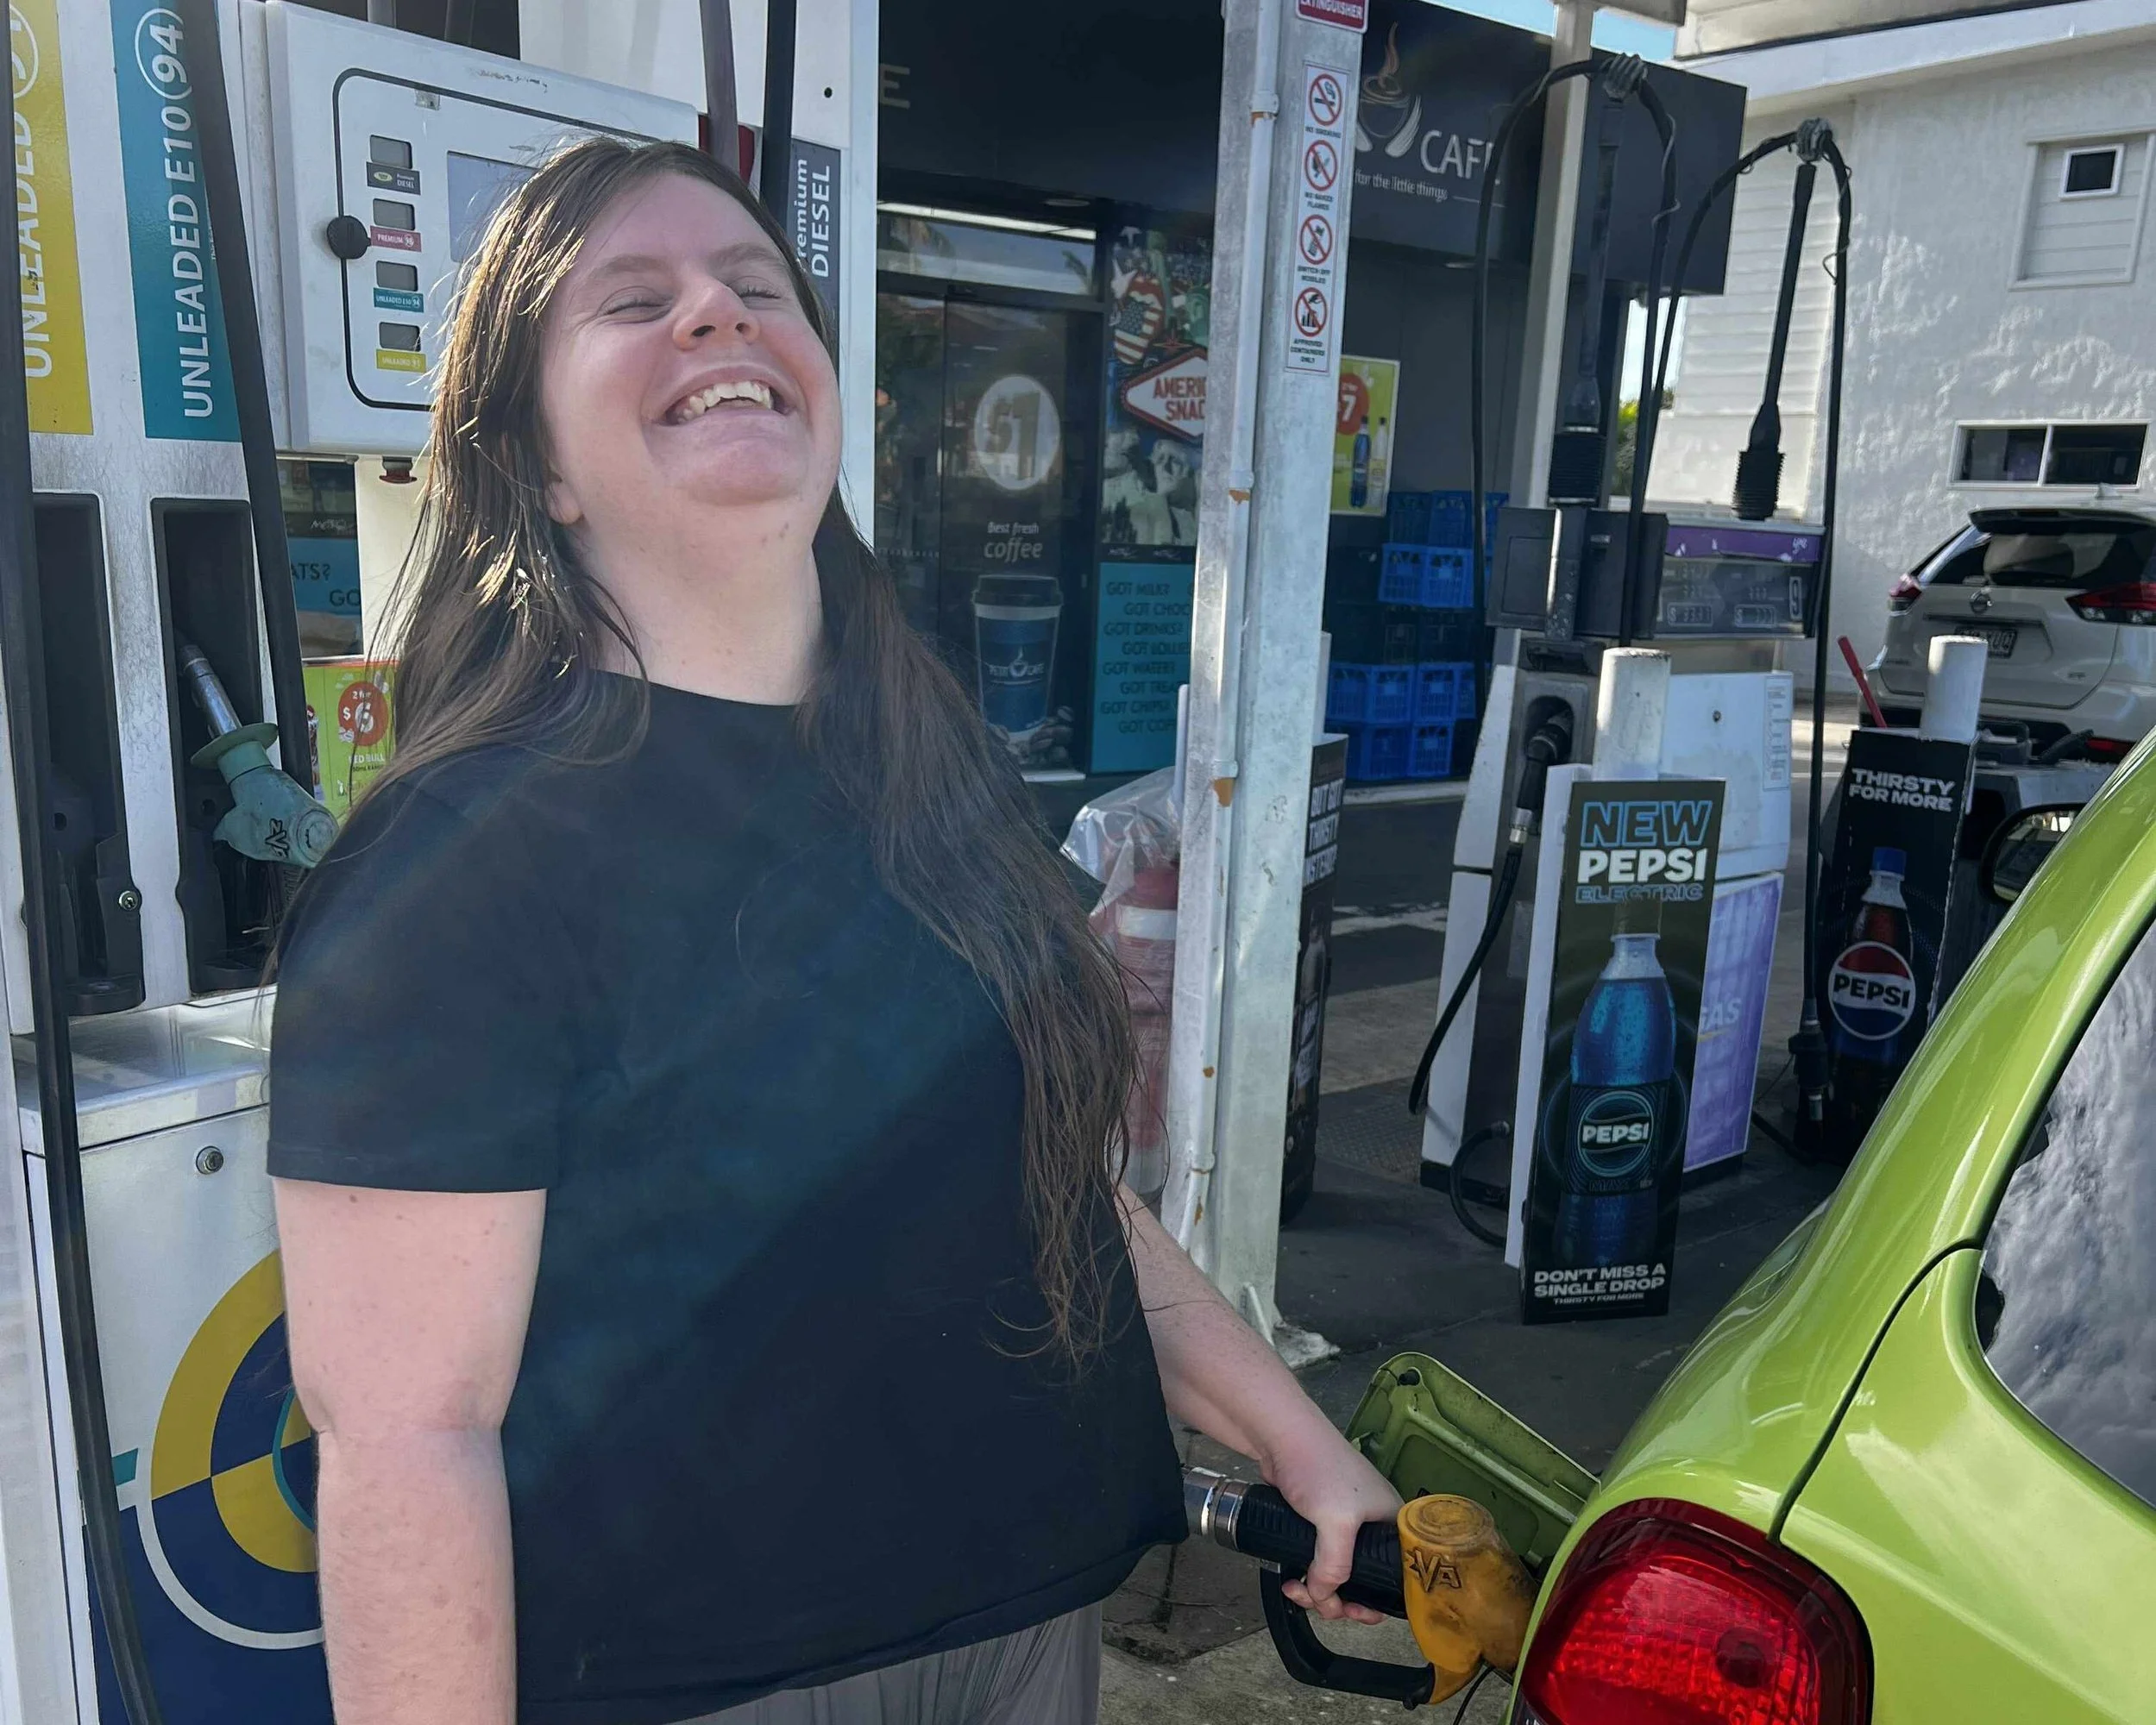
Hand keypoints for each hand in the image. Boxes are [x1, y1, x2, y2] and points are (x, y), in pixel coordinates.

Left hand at [1262, 1412, 1402, 1625]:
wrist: (1281, 1437)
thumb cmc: (1318, 1469)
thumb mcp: (1336, 1521)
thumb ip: (1335, 1565)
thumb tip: (1323, 1597)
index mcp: (1391, 1524)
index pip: (1397, 1577)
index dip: (1378, 1600)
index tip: (1354, 1611)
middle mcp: (1373, 1528)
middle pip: (1366, 1581)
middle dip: (1342, 1600)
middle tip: (1320, 1604)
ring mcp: (1345, 1528)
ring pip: (1339, 1575)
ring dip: (1318, 1592)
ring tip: (1295, 1589)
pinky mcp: (1319, 1526)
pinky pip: (1320, 1563)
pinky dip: (1307, 1577)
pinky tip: (1290, 1580)